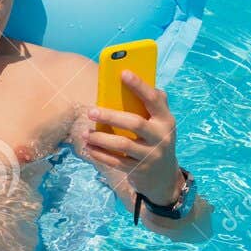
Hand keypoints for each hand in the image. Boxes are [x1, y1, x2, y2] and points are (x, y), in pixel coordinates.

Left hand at [77, 70, 181, 205]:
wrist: (164, 177)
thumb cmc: (155, 140)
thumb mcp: (159, 123)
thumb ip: (149, 105)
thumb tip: (126, 82)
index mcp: (166, 119)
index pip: (154, 99)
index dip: (139, 85)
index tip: (123, 73)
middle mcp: (162, 137)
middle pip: (135, 123)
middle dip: (111, 116)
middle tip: (90, 111)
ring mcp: (151, 155)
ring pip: (123, 145)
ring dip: (100, 139)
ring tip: (84, 134)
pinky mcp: (139, 170)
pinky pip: (116, 162)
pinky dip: (100, 154)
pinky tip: (88, 148)